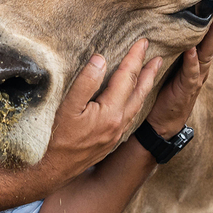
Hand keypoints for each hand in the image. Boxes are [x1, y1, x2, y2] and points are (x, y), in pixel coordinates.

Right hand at [30, 38, 163, 192]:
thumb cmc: (57, 138)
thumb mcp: (67, 107)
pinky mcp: (112, 140)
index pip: (127, 78)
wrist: (54, 170)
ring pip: (137, 105)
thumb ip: (86, 82)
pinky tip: (134, 98)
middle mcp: (119, 123)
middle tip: (158, 56)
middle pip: (139, 92)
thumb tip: (101, 60)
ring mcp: (117, 134)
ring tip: (151, 73)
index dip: (135, 58)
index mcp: (111, 112)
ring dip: (145, 86)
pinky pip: (131, 115)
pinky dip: (137, 101)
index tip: (143, 42)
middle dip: (148, 72)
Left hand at [144, 0, 212, 138]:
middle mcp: (201, 63)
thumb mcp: (171, 62)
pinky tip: (191, 51)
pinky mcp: (187, 88)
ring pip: (207, 52)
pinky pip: (191, 73)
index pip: (212, 30)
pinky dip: (191, 62)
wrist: (163, 121)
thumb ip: (175, 44)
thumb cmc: (166, 89)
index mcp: (198, 55)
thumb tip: (168, 18)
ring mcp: (197, 76)